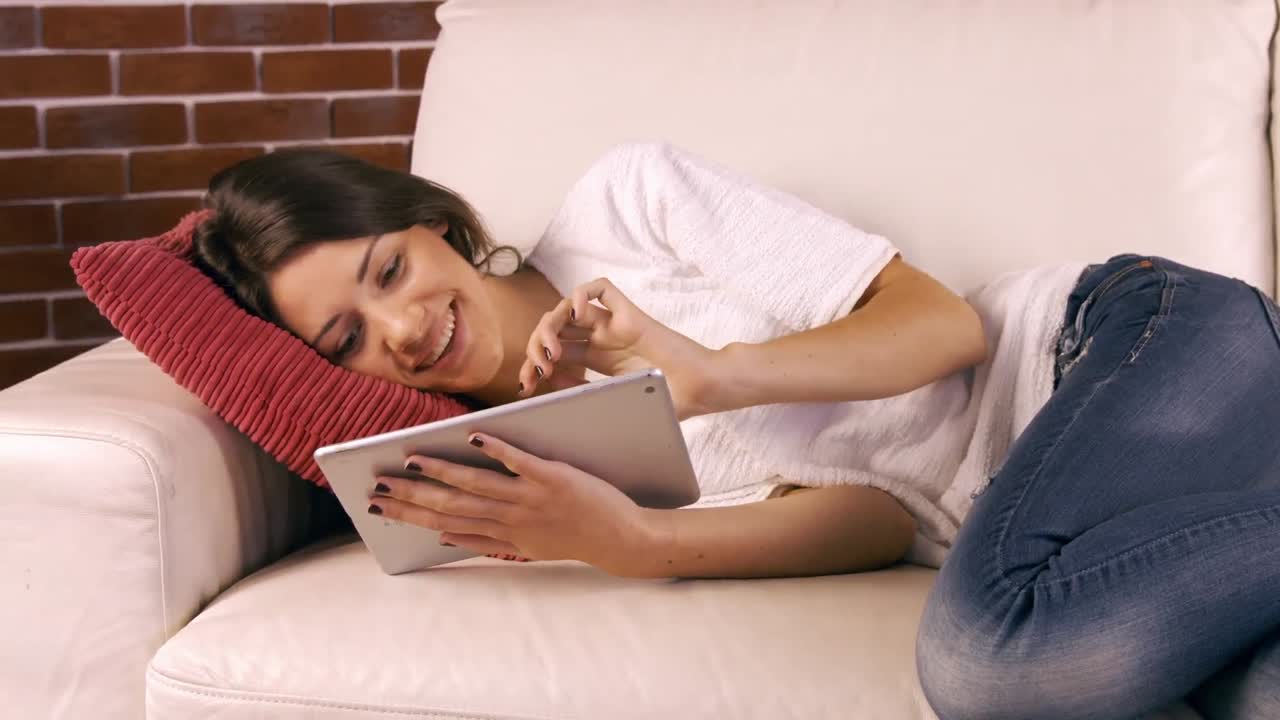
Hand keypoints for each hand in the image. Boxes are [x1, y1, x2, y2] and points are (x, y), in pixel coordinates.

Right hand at [366, 432, 651, 574]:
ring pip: (477, 483)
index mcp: (501, 535)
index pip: (444, 522)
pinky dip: (497, 448)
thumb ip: (486, 541)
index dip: (409, 513)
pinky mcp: (553, 478)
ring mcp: (531, 497)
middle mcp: (510, 518)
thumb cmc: (574, 539)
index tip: (379, 504)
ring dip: (442, 470)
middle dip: (411, 495)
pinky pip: (520, 461)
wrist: (621, 541)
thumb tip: (443, 535)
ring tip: (413, 459)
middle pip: (451, 505)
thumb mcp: (525, 549)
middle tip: (378, 484)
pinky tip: (474, 436)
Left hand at [520, 276, 719, 419]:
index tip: (527, 388)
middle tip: (536, 371)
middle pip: (555, 329)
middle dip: (536, 347)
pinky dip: (579, 294)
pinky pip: (600, 289)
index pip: (556, 354)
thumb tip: (550, 403)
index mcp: (600, 362)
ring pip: (568, 308)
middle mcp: (603, 340)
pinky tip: (573, 314)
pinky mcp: (630, 313)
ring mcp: (615, 324)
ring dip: (549, 325)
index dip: (535, 366)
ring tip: (552, 351)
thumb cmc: (671, 403)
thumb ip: (587, 400)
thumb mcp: (618, 405)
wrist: (702, 388)